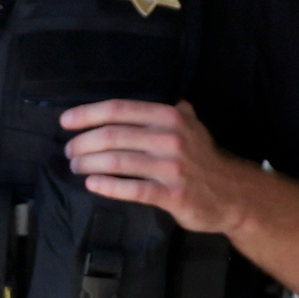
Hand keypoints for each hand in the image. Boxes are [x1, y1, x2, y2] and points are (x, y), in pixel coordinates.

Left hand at [59, 98, 255, 233]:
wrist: (233, 194)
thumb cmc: (203, 159)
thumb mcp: (191, 125)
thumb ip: (166, 110)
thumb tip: (134, 103)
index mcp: (170, 116)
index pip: (119, 109)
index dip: (88, 114)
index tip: (66, 122)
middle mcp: (170, 137)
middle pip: (112, 135)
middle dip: (83, 143)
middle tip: (69, 152)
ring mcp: (171, 167)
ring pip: (117, 161)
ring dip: (89, 164)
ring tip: (77, 168)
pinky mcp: (172, 194)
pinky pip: (132, 189)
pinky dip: (107, 186)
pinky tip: (92, 185)